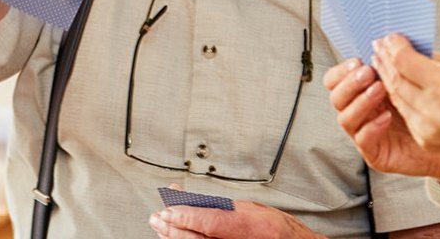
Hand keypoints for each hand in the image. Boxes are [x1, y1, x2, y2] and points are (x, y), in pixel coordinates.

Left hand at [149, 190, 320, 237]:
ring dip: (176, 238)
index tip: (169, 211)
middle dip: (175, 229)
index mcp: (257, 227)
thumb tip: (195, 203)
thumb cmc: (281, 230)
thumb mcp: (256, 210)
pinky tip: (177, 236)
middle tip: (157, 217)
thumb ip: (227, 209)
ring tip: (161, 226)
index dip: (188, 217)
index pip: (215, 224)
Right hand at [323, 54, 439, 188]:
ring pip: (345, 118)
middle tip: (368, 73)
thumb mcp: (421, 77)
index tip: (359, 60)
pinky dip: (371, 127)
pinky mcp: (376, 154)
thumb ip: (403, 61)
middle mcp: (361, 112)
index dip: (342, 70)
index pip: (337, 79)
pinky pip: (363, 140)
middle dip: (350, 83)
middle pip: (336, 97)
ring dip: (360, 102)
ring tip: (380, 90)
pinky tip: (386, 117)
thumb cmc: (438, 107)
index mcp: (366, 91)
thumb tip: (391, 38)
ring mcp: (366, 133)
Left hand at [371, 34, 439, 202]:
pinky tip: (396, 83)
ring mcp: (428, 129)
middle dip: (385, 59)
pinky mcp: (426, 140)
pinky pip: (405, 113)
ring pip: (396, 96)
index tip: (390, 36)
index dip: (394, 46)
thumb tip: (413, 49)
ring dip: (386, 77)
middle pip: (396, 79)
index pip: (406, 62)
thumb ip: (439, 60)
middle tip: (380, 45)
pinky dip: (398, 96)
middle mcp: (436, 110)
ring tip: (382, 61)